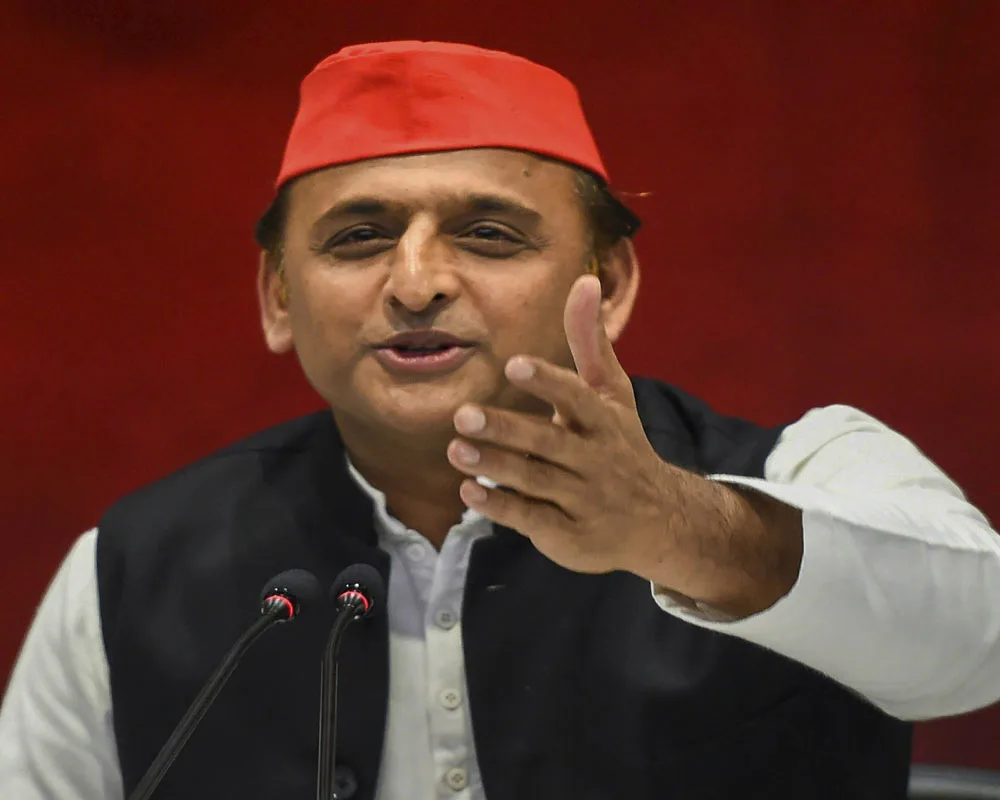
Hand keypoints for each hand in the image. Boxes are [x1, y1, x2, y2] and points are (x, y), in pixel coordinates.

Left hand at [447, 275, 687, 575]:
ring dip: (494, 465)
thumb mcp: (613, 394)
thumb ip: (589, 342)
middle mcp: (596, 459)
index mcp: (605, 421)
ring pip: (535, 480)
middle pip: (548, 441)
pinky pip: (531, 519)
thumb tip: (582, 280)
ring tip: (455, 450)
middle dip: (506, 429)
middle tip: (462, 414)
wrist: (660, 521)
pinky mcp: (569, 533)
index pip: (577, 397)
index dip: (548, 382)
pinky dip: (500, 506)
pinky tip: (468, 492)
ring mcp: (584, 499)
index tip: (514, 365)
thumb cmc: (624, 446)